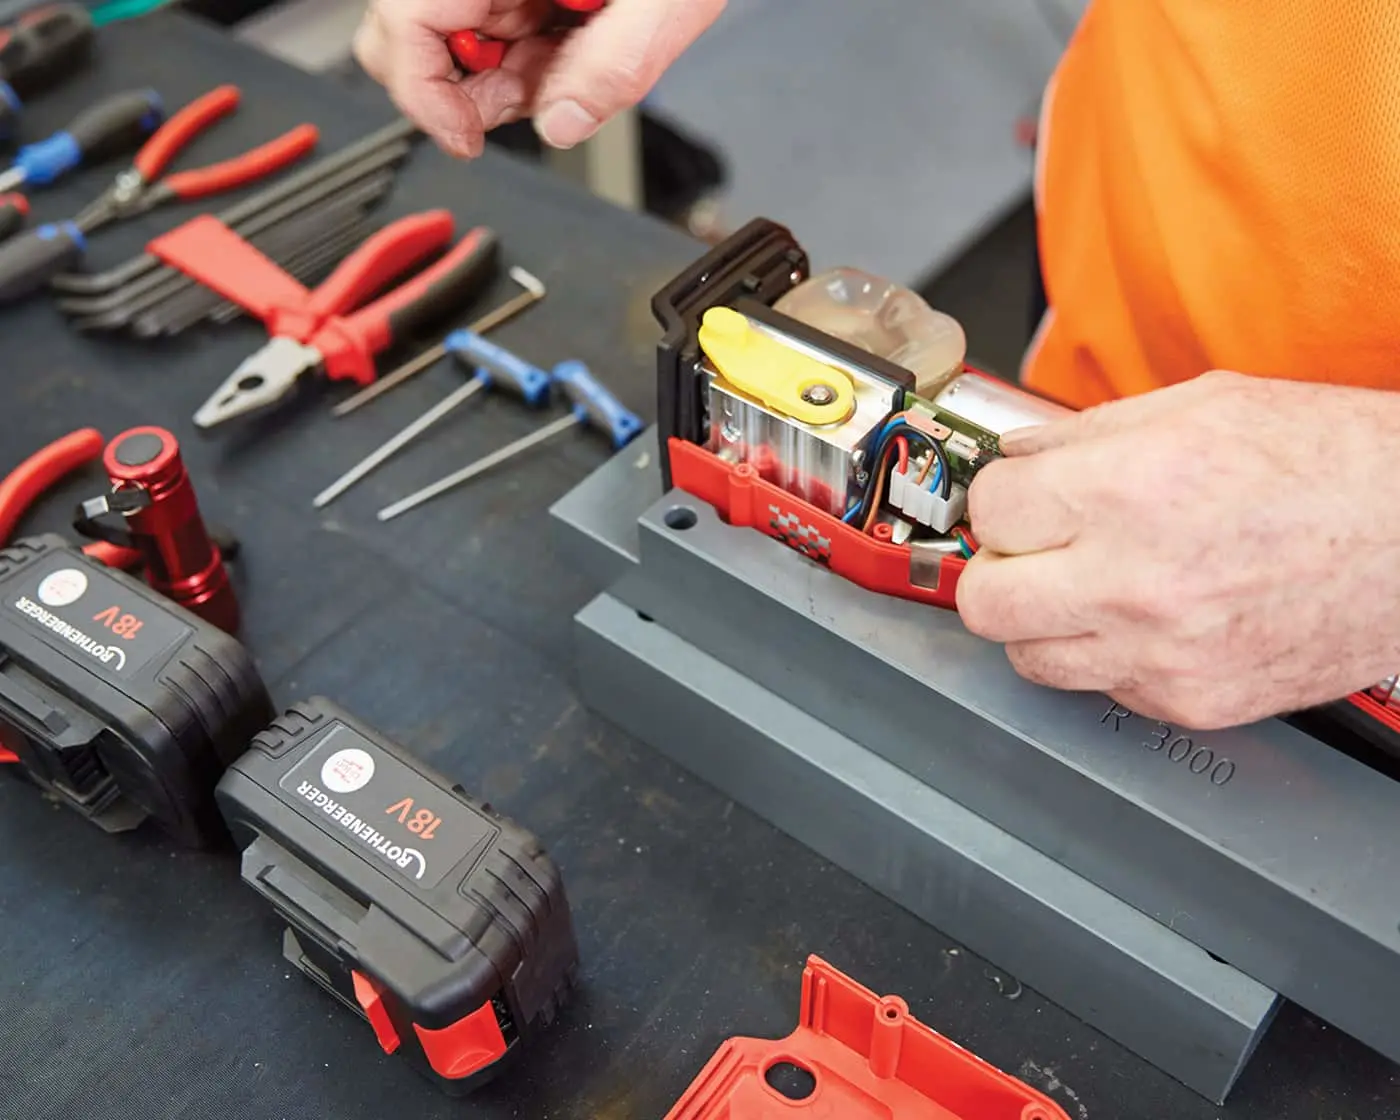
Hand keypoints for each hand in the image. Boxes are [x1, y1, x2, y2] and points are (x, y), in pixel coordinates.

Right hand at [354, 0, 725, 157]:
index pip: (403, 23)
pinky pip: (493, 31)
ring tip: (573, 55)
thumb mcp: (665, 1)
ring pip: (452, 44)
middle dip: (464, 91)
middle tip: (536, 94)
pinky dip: (527, 59)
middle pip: (409, 38)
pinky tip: (572, 41)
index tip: (465, 139)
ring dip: (506, 77)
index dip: (423, 95)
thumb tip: (562, 124)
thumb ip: (613, 64)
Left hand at [956, 370, 1399, 728]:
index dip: (999, 498)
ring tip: (1087, 586)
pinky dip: (1108, 655)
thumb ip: (1088, 432)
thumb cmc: (1334, 464)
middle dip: (998, 569)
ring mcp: (1162, 653)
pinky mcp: (1191, 702)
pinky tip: (1148, 617)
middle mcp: (1137, 580)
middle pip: (985, 601)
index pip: (991, 509)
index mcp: (1130, 491)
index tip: (1016, 499)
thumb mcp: (1201, 405)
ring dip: (1042, 621)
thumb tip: (1018, 454)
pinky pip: (1101, 687)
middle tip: (1028, 552)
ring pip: (1029, 658)